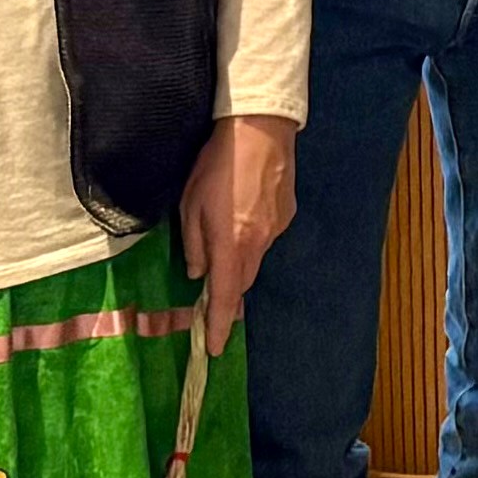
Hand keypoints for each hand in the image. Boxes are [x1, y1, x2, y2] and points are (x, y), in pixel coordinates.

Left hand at [180, 114, 298, 354]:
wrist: (261, 129)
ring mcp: (277, 229)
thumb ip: (193, 243)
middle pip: (242, 281)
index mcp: (232, 244)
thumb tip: (197, 272)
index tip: (214, 348)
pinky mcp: (287, 214)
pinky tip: (244, 211)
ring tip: (225, 234)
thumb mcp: (190, 203)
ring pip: (255, 258)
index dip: (219, 324)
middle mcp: (259, 243)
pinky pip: (266, 236)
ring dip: (239, 259)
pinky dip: (252, 236)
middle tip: (210, 289)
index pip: (225, 296)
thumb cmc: (217, 165)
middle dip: (227, 291)